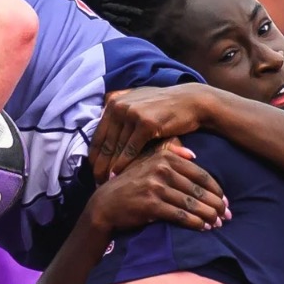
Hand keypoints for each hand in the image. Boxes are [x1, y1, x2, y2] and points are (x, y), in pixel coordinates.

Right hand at [86, 142, 227, 232]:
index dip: (216, 189)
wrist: (105, 204)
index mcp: (165, 158)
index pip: (200, 174)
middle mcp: (161, 169)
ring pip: (191, 203)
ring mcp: (155, 187)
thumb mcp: (148, 164)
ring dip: (208, 216)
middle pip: (199, 189)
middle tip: (227, 216)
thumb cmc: (131, 185)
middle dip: (216, 205)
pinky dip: (194, 223)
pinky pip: (180, 215)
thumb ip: (170, 155)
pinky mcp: (150, 204)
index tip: (225, 201)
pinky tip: (203, 228)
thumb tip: (194, 155)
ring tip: (217, 224)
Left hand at [88, 85, 215, 180]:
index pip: (98, 133)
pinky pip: (130, 149)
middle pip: (105, 142)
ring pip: (116, 148)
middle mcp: (119, 105)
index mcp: (114, 101)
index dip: (94, 155)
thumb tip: (102, 116)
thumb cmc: (165, 106)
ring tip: (105, 183)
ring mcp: (132, 113)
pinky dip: (123, 164)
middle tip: (95, 182)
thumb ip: (121, 107)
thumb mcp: (139, 100)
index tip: (92, 171)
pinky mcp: (146, 123)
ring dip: (109, 168)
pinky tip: (118, 176)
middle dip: (99, 165)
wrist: (191, 102)